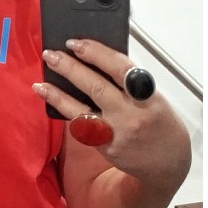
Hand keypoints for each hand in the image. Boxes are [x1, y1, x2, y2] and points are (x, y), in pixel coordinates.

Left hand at [37, 40, 190, 191]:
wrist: (167, 164)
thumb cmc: (161, 125)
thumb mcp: (154, 98)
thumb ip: (129, 84)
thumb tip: (98, 63)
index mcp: (147, 95)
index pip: (119, 67)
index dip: (96, 53)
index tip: (76, 43)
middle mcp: (130, 113)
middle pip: (96, 87)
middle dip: (70, 69)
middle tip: (51, 55)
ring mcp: (116, 133)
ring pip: (81, 111)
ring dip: (58, 96)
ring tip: (40, 84)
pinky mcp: (105, 148)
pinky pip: (81, 129)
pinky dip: (67, 114)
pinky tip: (54, 104)